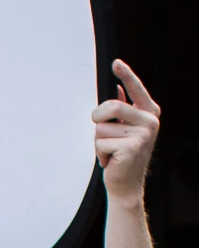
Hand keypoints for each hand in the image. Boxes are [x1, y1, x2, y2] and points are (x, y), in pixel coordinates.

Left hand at [95, 57, 160, 204]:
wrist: (126, 185)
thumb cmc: (121, 155)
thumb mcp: (123, 130)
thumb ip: (122, 110)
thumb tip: (117, 89)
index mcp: (148, 113)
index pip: (136, 89)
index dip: (126, 75)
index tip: (115, 63)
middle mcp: (149, 121)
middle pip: (111, 107)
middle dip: (97, 119)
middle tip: (102, 133)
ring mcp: (143, 134)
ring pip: (101, 128)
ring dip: (98, 142)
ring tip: (110, 152)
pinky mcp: (132, 147)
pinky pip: (100, 143)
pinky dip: (99, 154)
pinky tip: (111, 160)